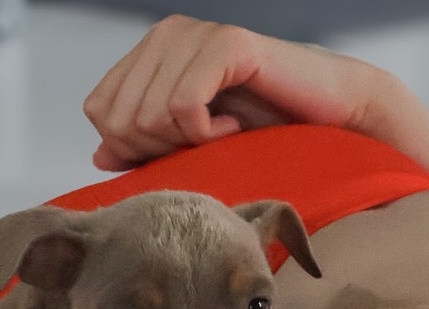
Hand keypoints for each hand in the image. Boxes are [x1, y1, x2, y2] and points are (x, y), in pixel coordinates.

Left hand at [83, 15, 377, 170]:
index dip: (131, 147)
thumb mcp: (190, 144)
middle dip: (158, 148)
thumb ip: (143, 147)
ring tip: (223, 134)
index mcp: (150, 52)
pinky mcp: (226, 44)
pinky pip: (183, 107)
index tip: (177, 149)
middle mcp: (166, 34)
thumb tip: (100, 155)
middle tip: (202, 145)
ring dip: (187, 142)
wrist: (329, 117)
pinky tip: (234, 127)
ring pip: (149, 115)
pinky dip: (207, 134)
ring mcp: (194, 34)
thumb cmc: (263, 128)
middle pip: (119, 118)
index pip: (99, 110)